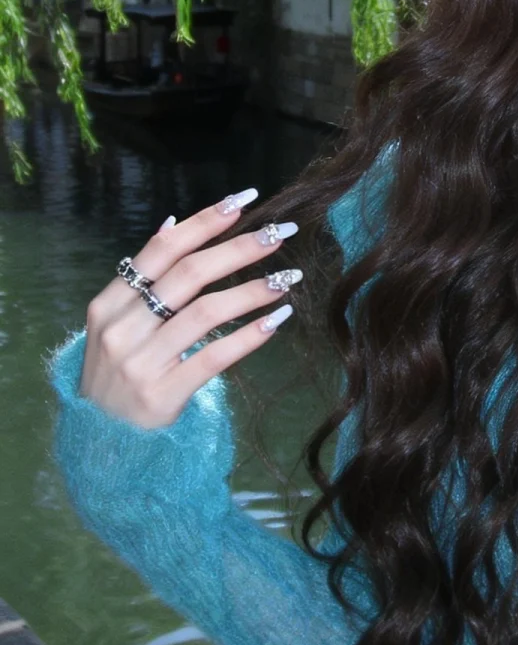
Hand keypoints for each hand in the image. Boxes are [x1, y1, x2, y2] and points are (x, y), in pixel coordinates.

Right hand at [80, 190, 301, 429]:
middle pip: (188, 274)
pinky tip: (277, 319)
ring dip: (252, 290)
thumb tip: (172, 222)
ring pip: (205, 312)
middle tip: (280, 232)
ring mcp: (140, 364)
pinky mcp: (163, 396)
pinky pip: (215, 357)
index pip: (162, 250)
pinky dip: (250, 335)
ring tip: (288, 278)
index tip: (244, 200)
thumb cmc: (117, 376)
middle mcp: (121, 330)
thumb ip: (142, 279)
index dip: (205, 221)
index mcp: (108, 305)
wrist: (101, 444)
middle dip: (239, 247)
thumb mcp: (115, 325)